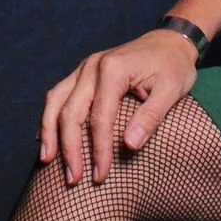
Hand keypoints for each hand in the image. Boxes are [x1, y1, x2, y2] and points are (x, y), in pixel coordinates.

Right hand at [39, 28, 200, 185]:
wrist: (170, 41)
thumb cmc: (173, 67)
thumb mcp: (172, 90)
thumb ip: (151, 117)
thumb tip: (129, 145)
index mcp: (113, 69)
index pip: (100, 117)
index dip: (98, 150)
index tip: (100, 177)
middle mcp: (92, 66)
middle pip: (71, 111)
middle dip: (69, 148)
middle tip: (73, 180)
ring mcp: (84, 68)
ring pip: (55, 101)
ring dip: (49, 132)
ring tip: (47, 161)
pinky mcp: (82, 73)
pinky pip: (58, 95)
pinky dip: (50, 117)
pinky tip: (48, 138)